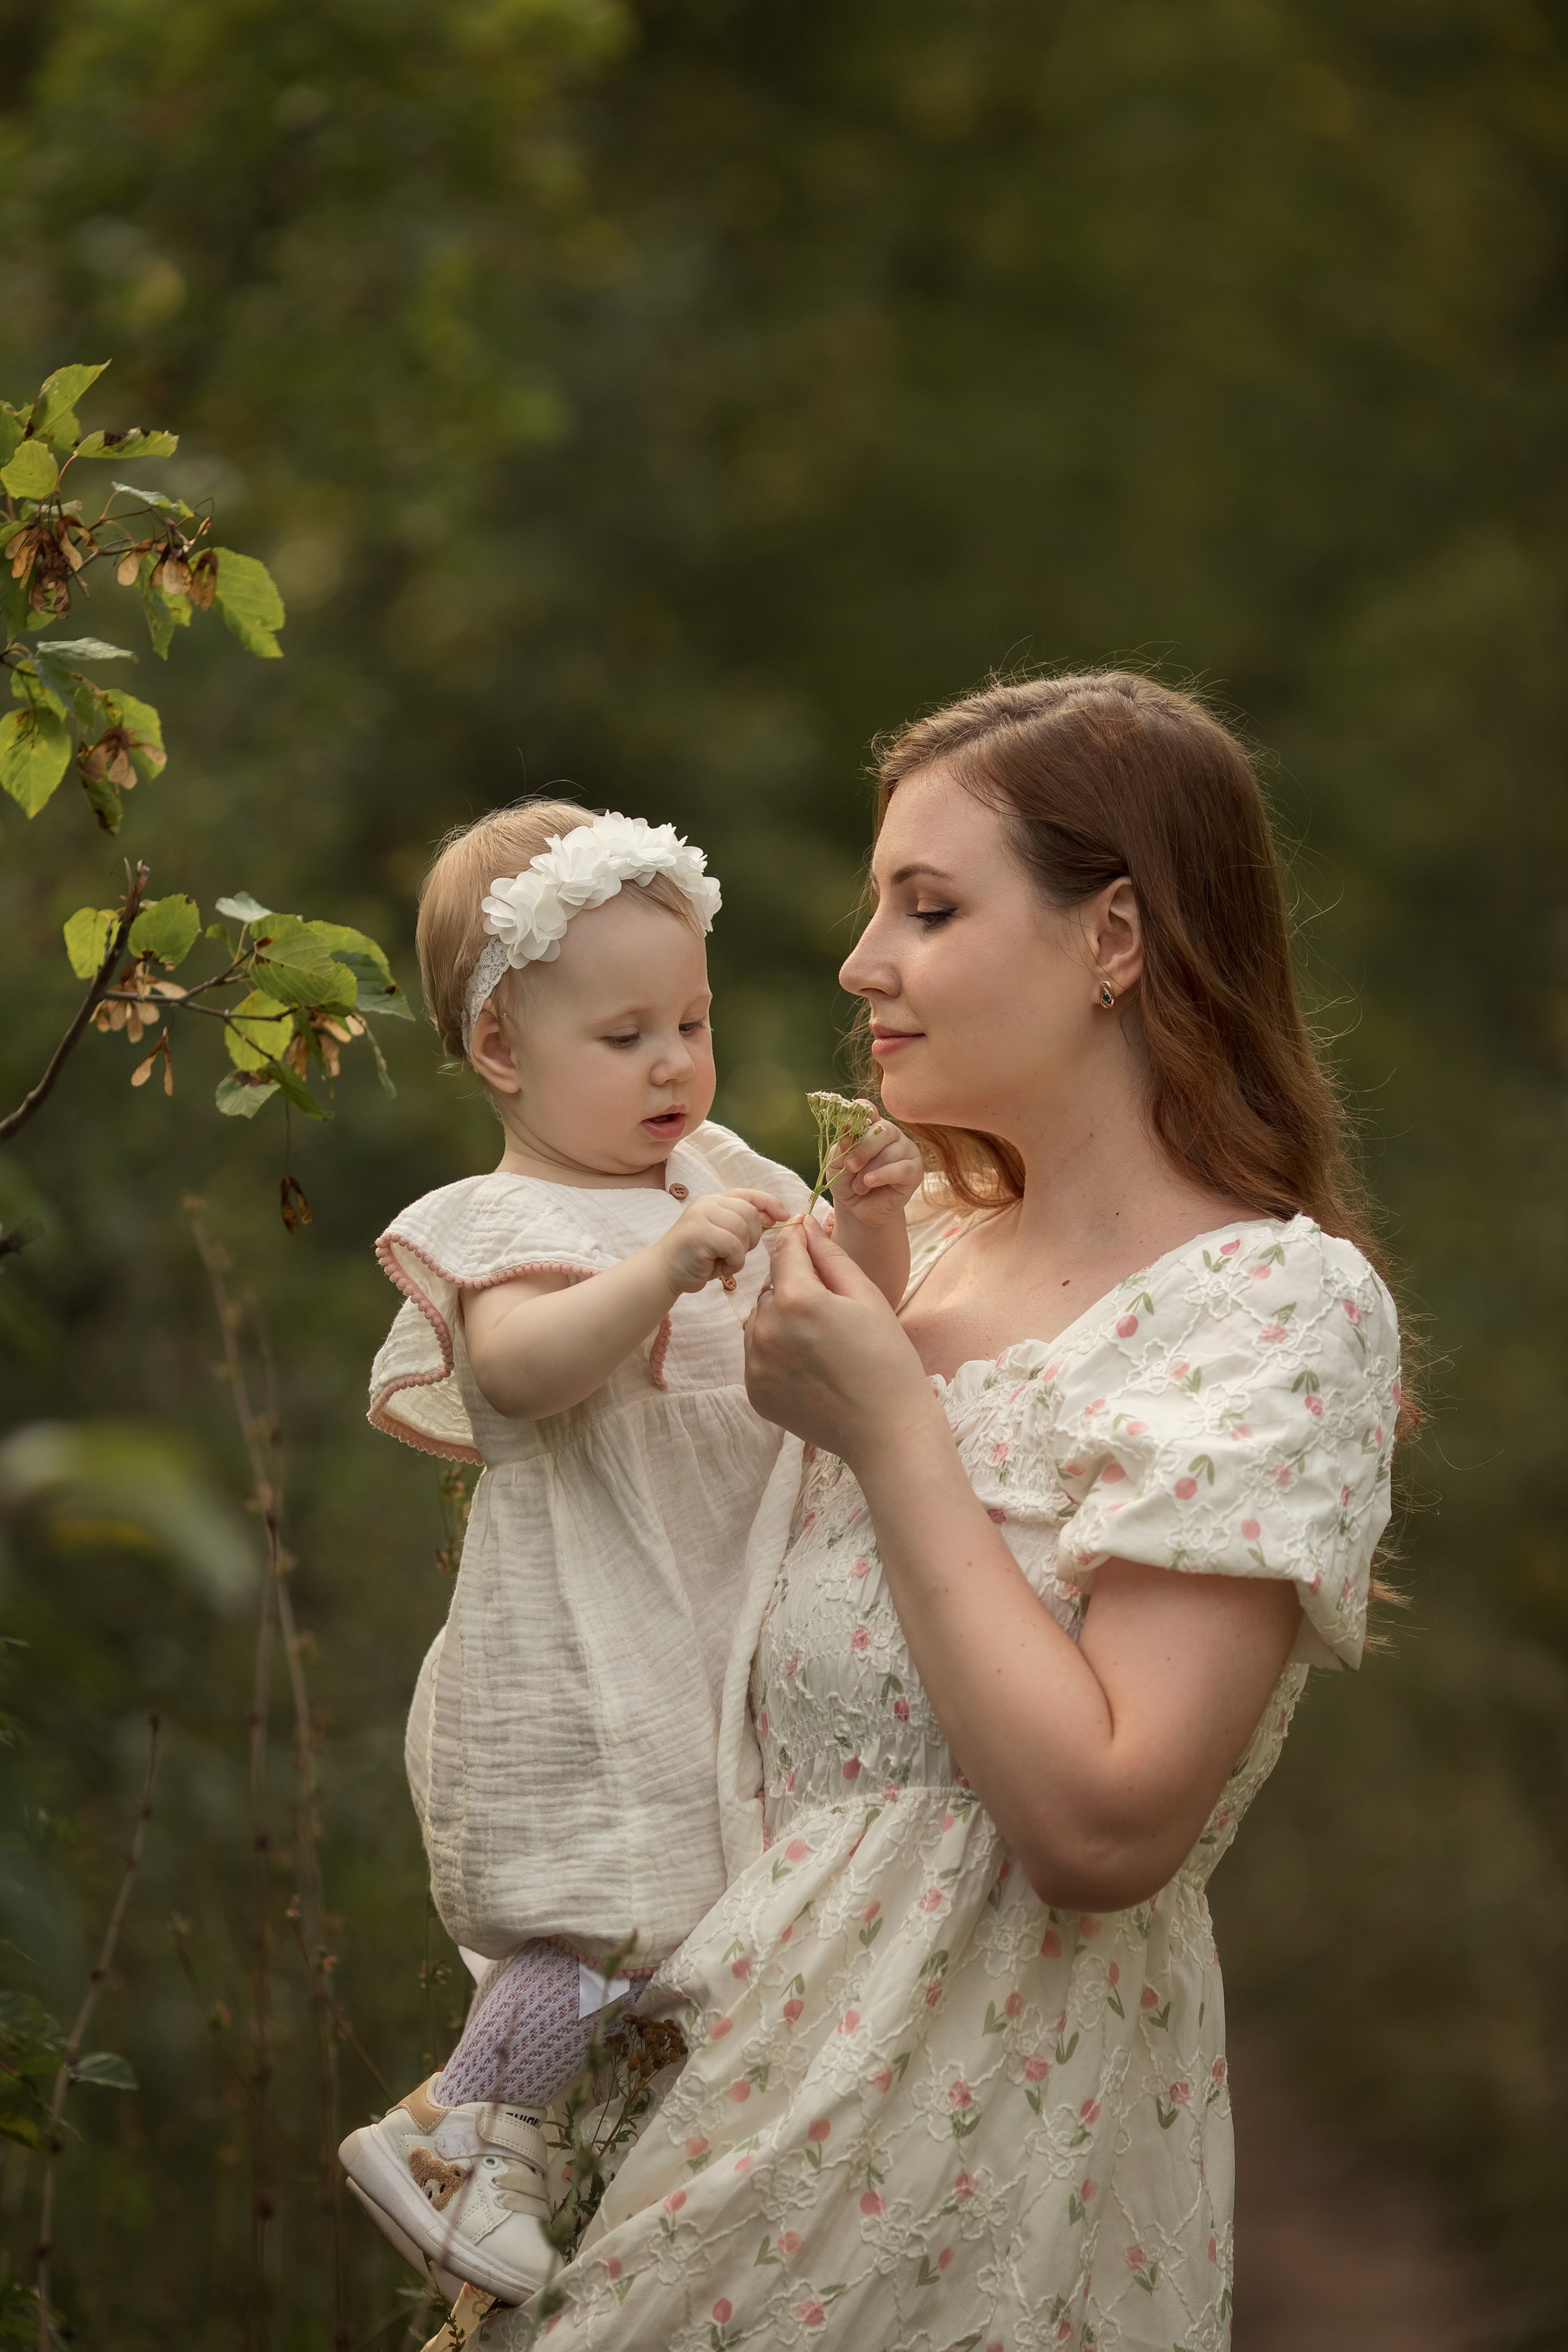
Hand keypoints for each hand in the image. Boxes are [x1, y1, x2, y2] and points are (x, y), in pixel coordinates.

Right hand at [657, 1189, 789, 1294]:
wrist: (664, 1272)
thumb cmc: (697, 1258)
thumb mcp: (724, 1236)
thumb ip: (744, 1224)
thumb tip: (775, 1215)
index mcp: (715, 1200)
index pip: (750, 1194)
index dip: (771, 1204)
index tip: (784, 1217)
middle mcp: (708, 1203)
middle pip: (751, 1213)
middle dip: (752, 1237)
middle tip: (736, 1254)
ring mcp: (702, 1215)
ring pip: (744, 1230)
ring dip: (741, 1253)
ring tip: (725, 1262)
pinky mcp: (700, 1232)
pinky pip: (733, 1246)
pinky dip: (733, 1262)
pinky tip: (721, 1268)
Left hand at [745, 1216, 938, 1463]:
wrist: (887, 1431)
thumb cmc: (887, 1360)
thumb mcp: (867, 1297)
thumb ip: (831, 1257)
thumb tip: (806, 1225)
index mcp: (796, 1299)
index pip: (784, 1250)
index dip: (799, 1241)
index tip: (810, 1241)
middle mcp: (766, 1329)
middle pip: (771, 1287)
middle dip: (794, 1287)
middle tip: (832, 1312)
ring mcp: (756, 1364)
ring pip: (760, 1320)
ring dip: (782, 1320)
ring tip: (820, 1342)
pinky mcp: (755, 1391)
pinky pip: (757, 1354)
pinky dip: (776, 1352)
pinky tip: (810, 1366)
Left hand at [825, 1114, 923, 1232]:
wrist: (859, 1210)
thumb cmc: (847, 1182)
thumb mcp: (836, 1165)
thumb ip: (840, 1149)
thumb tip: (846, 1133)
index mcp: (871, 1126)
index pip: (868, 1110)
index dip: (859, 1113)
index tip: (847, 1125)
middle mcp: (891, 1134)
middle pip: (882, 1129)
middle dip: (862, 1149)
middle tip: (849, 1166)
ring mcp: (905, 1150)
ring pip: (890, 1151)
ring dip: (869, 1170)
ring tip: (858, 1186)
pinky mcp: (915, 1170)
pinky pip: (902, 1168)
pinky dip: (884, 1175)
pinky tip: (870, 1182)